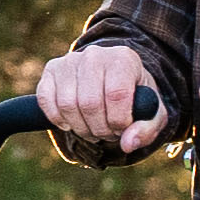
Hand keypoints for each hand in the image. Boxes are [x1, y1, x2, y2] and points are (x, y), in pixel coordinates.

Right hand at [37, 44, 167, 155]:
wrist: (115, 78)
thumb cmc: (136, 98)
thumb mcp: (153, 114)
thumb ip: (146, 130)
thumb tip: (127, 144)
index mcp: (124, 59)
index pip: (117, 94)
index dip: (118, 121)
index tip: (122, 129)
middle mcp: (95, 55)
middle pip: (90, 103)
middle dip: (99, 129)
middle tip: (108, 134)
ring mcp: (70, 60)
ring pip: (67, 104)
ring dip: (80, 128)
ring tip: (93, 129)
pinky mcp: (52, 70)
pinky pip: (47, 100)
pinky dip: (57, 119)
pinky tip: (71, 123)